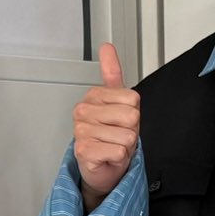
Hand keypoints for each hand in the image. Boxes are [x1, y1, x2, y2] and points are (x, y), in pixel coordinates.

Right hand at [72, 42, 141, 208]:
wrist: (103, 168)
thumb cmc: (111, 136)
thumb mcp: (118, 102)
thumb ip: (112, 74)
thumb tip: (107, 47)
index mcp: (93, 97)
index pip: (132, 99)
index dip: (133, 113)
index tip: (120, 121)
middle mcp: (83, 112)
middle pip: (131, 117)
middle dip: (131, 130)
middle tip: (117, 135)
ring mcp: (81, 131)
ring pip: (127, 136)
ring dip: (125, 146)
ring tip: (113, 146)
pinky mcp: (84, 151)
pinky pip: (119, 151)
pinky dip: (119, 158)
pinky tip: (108, 156)